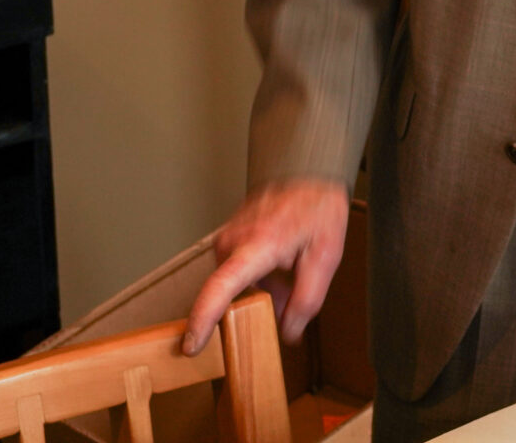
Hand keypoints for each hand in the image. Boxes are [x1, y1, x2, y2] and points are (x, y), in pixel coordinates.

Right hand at [182, 177, 350, 354]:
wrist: (309, 172)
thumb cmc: (317, 208)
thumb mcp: (324, 256)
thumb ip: (306, 299)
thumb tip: (289, 332)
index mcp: (255, 247)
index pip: (218, 289)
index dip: (202, 320)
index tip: (191, 345)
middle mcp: (232, 241)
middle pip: (232, 293)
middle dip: (259, 302)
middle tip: (290, 292)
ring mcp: (228, 237)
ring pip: (238, 281)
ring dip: (263, 285)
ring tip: (291, 267)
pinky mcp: (229, 236)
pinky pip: (238, 267)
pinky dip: (260, 273)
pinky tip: (282, 260)